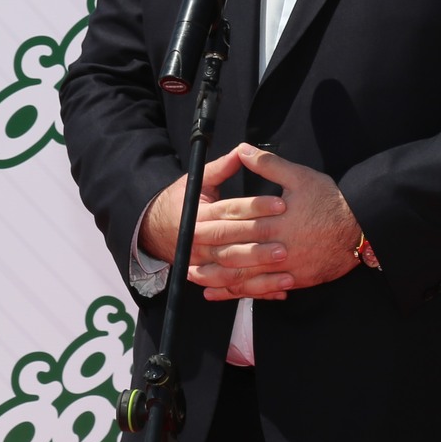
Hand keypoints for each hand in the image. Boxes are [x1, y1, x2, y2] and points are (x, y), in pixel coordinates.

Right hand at [139, 149, 292, 299]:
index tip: (281, 204)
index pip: (230, 210)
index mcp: (198, 214)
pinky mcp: (208, 277)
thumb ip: (221, 168)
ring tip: (286, 267)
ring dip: (260, 271)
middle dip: (259, 242)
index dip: (255, 207)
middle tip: (286, 242)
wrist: (154, 230)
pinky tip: (279, 289)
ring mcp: (202, 262)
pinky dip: (256, 291)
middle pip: (231, 242)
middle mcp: (199, 240)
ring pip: (232, 268)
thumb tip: (243, 150)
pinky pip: (233, 287)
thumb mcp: (196, 182)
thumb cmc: (180, 202)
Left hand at [187, 144, 361, 301]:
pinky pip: (265, 290)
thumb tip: (243, 149)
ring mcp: (287, 268)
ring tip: (200, 281)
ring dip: (221, 281)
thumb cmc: (331, 201)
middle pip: (236, 256)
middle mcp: (278, 247)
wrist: (361, 229)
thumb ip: (269, 165)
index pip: (238, 225)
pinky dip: (245, 294)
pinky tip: (231, 295)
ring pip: (248, 278)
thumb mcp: (300, 177)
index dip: (213, 228)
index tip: (191, 229)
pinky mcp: (297, 280)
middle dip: (209, 259)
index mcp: (275, 220)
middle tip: (186, 262)